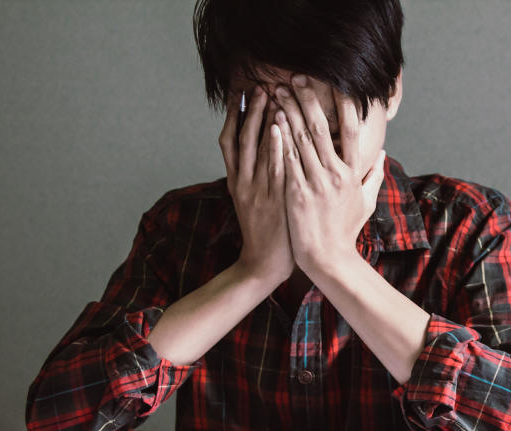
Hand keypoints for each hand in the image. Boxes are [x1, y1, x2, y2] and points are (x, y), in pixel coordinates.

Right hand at [218, 86, 292, 283]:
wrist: (263, 264)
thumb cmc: (265, 233)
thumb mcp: (252, 203)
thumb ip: (255, 178)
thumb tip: (264, 153)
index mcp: (236, 181)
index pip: (231, 141)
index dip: (235, 116)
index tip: (241, 93)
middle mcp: (242, 182)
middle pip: (242, 138)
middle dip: (250, 111)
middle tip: (259, 86)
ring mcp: (257, 191)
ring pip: (256, 149)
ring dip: (262, 121)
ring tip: (270, 96)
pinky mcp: (273, 200)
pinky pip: (274, 168)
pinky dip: (275, 147)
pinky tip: (279, 128)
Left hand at [274, 75, 385, 275]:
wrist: (328, 259)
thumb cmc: (346, 232)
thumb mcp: (365, 204)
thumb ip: (374, 176)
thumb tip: (383, 154)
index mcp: (353, 174)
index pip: (352, 132)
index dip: (344, 106)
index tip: (336, 85)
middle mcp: (335, 175)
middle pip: (322, 129)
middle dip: (308, 101)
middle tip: (296, 78)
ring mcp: (315, 184)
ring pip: (301, 140)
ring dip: (289, 112)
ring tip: (278, 92)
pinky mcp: (296, 194)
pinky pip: (287, 160)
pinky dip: (280, 139)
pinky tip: (272, 121)